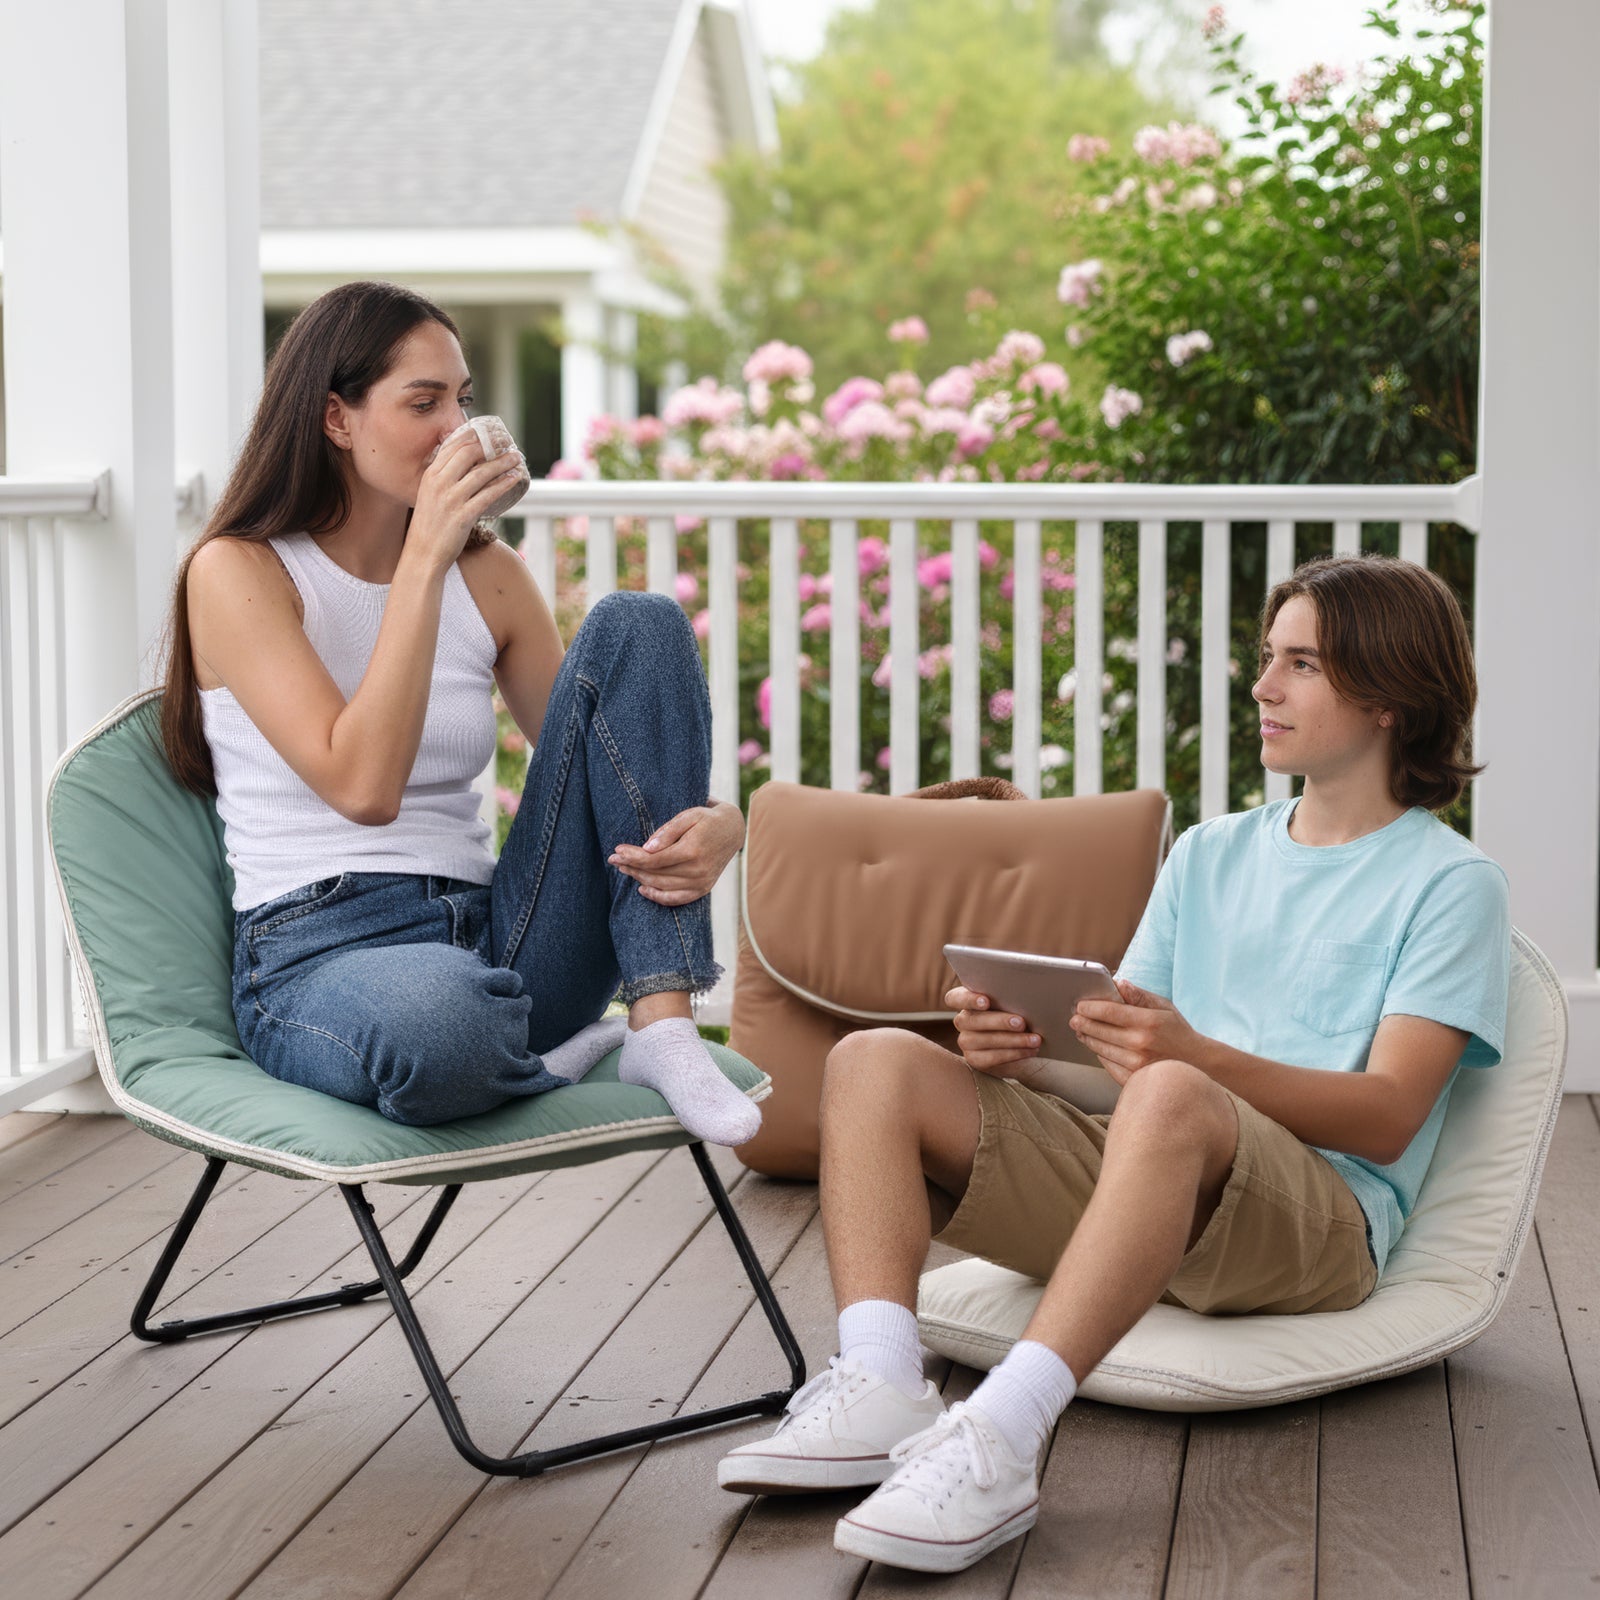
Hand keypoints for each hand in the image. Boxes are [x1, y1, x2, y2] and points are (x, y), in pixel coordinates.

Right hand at [407, 429, 526, 571]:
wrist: (423, 555)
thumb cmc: (429, 527)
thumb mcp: (429, 495)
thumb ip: (442, 478)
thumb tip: (463, 465)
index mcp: (430, 475)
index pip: (453, 446)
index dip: (473, 436)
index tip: (489, 432)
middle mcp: (439, 483)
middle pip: (468, 453)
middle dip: (490, 445)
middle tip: (506, 442)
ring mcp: (451, 499)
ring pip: (481, 473)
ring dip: (502, 463)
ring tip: (516, 458)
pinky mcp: (463, 516)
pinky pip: (488, 495)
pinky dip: (504, 484)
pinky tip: (514, 478)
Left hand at [608, 800, 744, 905]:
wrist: (732, 831)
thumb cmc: (706, 820)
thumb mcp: (688, 816)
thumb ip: (667, 832)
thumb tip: (647, 848)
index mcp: (692, 850)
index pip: (654, 859)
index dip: (633, 857)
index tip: (616, 851)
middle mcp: (697, 870)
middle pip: (655, 874)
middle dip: (631, 867)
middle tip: (614, 860)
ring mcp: (701, 882)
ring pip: (662, 886)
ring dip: (640, 879)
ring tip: (625, 869)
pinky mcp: (703, 889)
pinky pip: (677, 899)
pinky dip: (658, 897)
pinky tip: (643, 889)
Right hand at [945, 985, 1043, 1079]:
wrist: (1020, 1041)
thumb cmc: (1014, 1011)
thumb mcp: (1010, 1001)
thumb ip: (1008, 996)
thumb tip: (1026, 995)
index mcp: (965, 1000)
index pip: (955, 998)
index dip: (968, 999)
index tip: (986, 1002)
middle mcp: (962, 1021)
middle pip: (971, 1020)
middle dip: (998, 1021)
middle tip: (1021, 1023)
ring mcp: (966, 1041)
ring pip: (982, 1040)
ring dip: (1011, 1040)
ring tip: (1034, 1040)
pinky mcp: (974, 1059)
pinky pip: (991, 1058)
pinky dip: (1013, 1054)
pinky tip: (1030, 1050)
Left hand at [1069, 979, 1202, 1085]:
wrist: (1197, 1064)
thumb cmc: (1178, 1031)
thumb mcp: (1164, 1007)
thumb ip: (1139, 995)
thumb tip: (1118, 983)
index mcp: (1147, 1022)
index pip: (1108, 1012)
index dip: (1089, 1007)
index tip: (1079, 1004)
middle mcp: (1140, 1043)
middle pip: (1099, 1031)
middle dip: (1082, 1022)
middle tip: (1074, 1018)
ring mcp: (1136, 1064)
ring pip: (1100, 1049)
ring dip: (1087, 1038)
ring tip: (1082, 1030)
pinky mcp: (1133, 1079)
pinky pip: (1107, 1064)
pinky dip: (1100, 1054)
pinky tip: (1098, 1047)